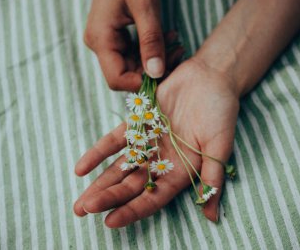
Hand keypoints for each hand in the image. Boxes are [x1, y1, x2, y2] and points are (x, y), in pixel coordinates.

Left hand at [73, 58, 239, 226]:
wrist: (210, 76)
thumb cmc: (220, 111)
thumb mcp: (219, 145)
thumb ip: (211, 177)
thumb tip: (212, 216)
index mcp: (181, 171)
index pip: (153, 197)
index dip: (132, 210)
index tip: (109, 222)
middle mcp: (162, 161)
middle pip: (131, 185)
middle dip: (108, 198)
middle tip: (83, 210)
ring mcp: (148, 143)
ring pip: (120, 167)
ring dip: (100, 183)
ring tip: (79, 201)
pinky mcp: (138, 123)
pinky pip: (114, 141)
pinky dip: (98, 153)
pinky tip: (80, 168)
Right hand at [84, 0, 183, 90]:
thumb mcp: (145, 6)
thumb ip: (151, 41)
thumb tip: (156, 74)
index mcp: (100, 39)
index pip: (117, 79)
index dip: (141, 83)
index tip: (166, 73)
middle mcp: (100, 44)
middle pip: (126, 74)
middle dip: (154, 69)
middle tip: (178, 52)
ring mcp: (107, 40)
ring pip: (133, 65)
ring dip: (156, 59)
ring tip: (175, 42)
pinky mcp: (116, 36)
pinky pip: (134, 53)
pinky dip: (152, 50)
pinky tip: (168, 37)